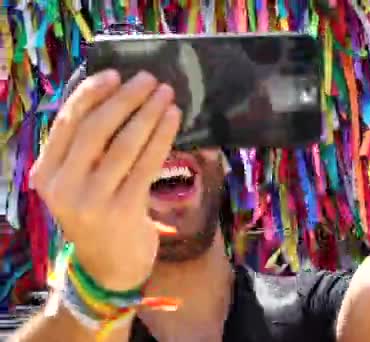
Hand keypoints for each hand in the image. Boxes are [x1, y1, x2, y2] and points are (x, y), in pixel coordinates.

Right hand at [30, 70, 181, 290]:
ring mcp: (92, 200)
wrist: (110, 266)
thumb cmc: (99, 214)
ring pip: (124, 144)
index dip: (91, 93)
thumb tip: (117, 98)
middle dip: (126, 98)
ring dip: (148, 113)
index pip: (67, 122)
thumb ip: (85, 150)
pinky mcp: (123, 210)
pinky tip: (173, 119)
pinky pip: (146, 163)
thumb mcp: (78, 184)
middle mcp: (63, 186)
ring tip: (166, 94)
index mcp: (46, 174)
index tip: (115, 74)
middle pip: (96, 129)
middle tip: (149, 79)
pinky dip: (162, 136)